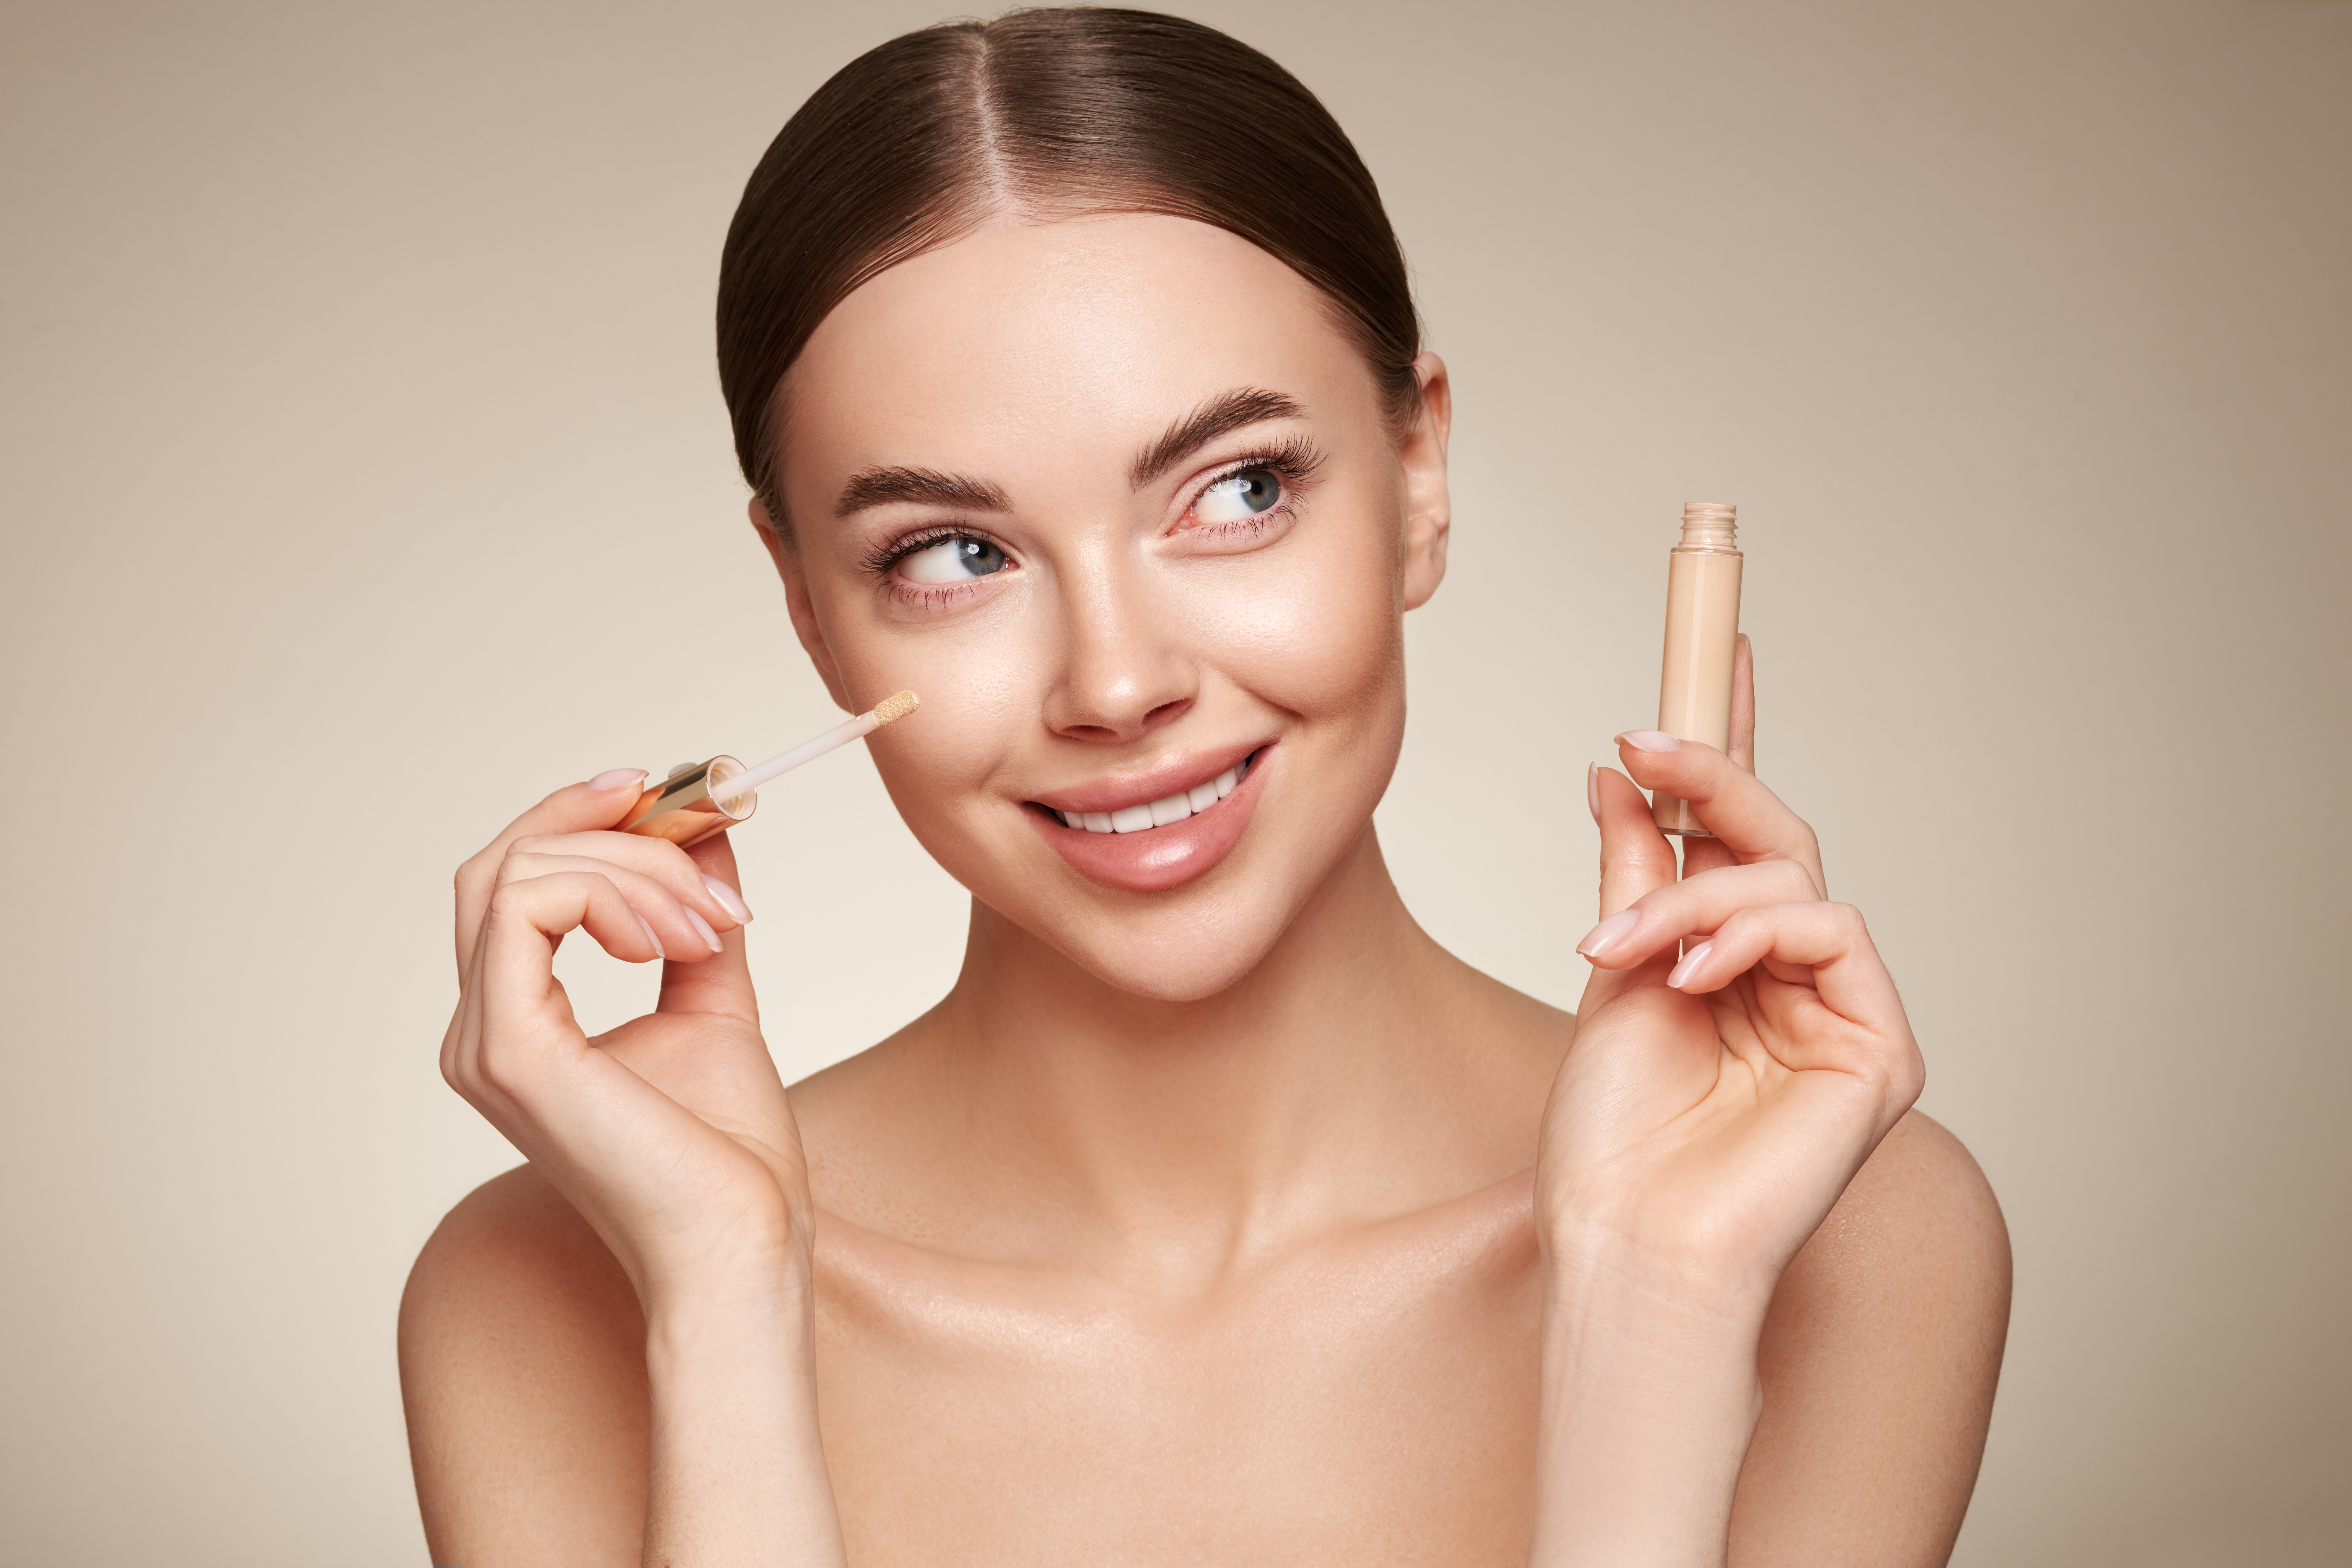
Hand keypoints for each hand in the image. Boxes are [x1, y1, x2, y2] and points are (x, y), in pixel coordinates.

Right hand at [441, 773, 812, 1311]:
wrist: (742, 1239)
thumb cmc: (728, 1151)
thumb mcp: (713, 997)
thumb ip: (694, 915)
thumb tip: (706, 830)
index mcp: (516, 1022)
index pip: (515, 880)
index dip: (588, 820)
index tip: (679, 799)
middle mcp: (478, 1031)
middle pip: (501, 861)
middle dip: (605, 821)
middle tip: (703, 821)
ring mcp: (483, 1040)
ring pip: (520, 873)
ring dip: (635, 868)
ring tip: (714, 921)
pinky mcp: (510, 1046)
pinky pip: (527, 908)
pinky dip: (613, 894)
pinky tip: (677, 938)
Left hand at [1538, 640, 1923, 1304]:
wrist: (1627, 1233)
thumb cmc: (1614, 1134)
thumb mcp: (1615, 970)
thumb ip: (1636, 875)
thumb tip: (1622, 777)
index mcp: (1730, 961)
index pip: (1739, 837)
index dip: (1732, 749)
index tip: (1719, 654)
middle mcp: (1793, 979)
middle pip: (1771, 841)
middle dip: (1706, 779)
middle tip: (1637, 745)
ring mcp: (1845, 1010)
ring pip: (1788, 880)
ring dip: (1694, 898)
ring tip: (1622, 950)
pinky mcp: (1882, 1047)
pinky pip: (1832, 930)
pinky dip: (1752, 935)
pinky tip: (1695, 977)